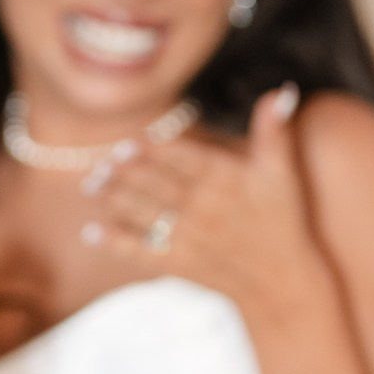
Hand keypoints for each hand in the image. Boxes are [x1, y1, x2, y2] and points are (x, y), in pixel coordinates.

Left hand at [85, 86, 324, 315]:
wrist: (281, 284)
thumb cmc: (282, 221)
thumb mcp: (283, 173)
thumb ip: (274, 130)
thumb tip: (282, 89)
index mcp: (225, 179)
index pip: (182, 158)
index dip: (153, 150)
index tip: (128, 144)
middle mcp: (204, 206)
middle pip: (155, 184)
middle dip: (124, 173)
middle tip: (101, 164)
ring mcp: (190, 237)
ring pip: (143, 213)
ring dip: (114, 200)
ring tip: (91, 187)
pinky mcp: (180, 264)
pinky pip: (141, 250)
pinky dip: (115, 242)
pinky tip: (92, 233)